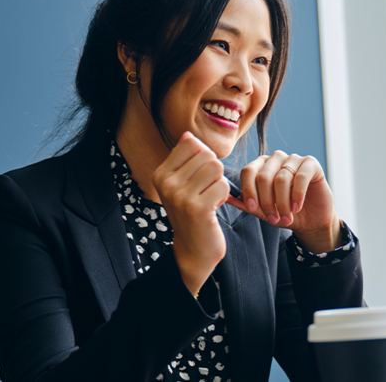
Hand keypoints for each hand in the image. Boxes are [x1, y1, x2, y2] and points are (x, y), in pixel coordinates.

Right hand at [152, 131, 229, 295]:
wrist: (193, 249)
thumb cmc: (192, 213)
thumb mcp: (182, 185)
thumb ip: (185, 160)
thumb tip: (187, 135)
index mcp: (161, 174)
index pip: (191, 143)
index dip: (204, 158)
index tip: (199, 178)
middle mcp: (166, 183)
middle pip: (207, 155)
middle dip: (213, 172)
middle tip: (206, 191)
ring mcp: (179, 196)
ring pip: (216, 168)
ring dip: (219, 183)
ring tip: (210, 198)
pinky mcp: (197, 208)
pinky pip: (223, 185)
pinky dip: (224, 195)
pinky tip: (214, 207)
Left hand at [227, 151, 340, 253]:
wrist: (311, 221)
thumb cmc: (285, 214)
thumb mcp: (263, 212)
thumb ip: (246, 203)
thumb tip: (225, 197)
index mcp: (261, 166)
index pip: (248, 171)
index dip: (249, 191)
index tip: (252, 208)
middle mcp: (276, 158)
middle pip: (263, 176)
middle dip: (267, 202)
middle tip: (273, 219)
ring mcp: (294, 158)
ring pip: (281, 178)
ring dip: (282, 203)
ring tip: (286, 218)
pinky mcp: (311, 163)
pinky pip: (300, 177)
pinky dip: (297, 195)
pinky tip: (296, 208)